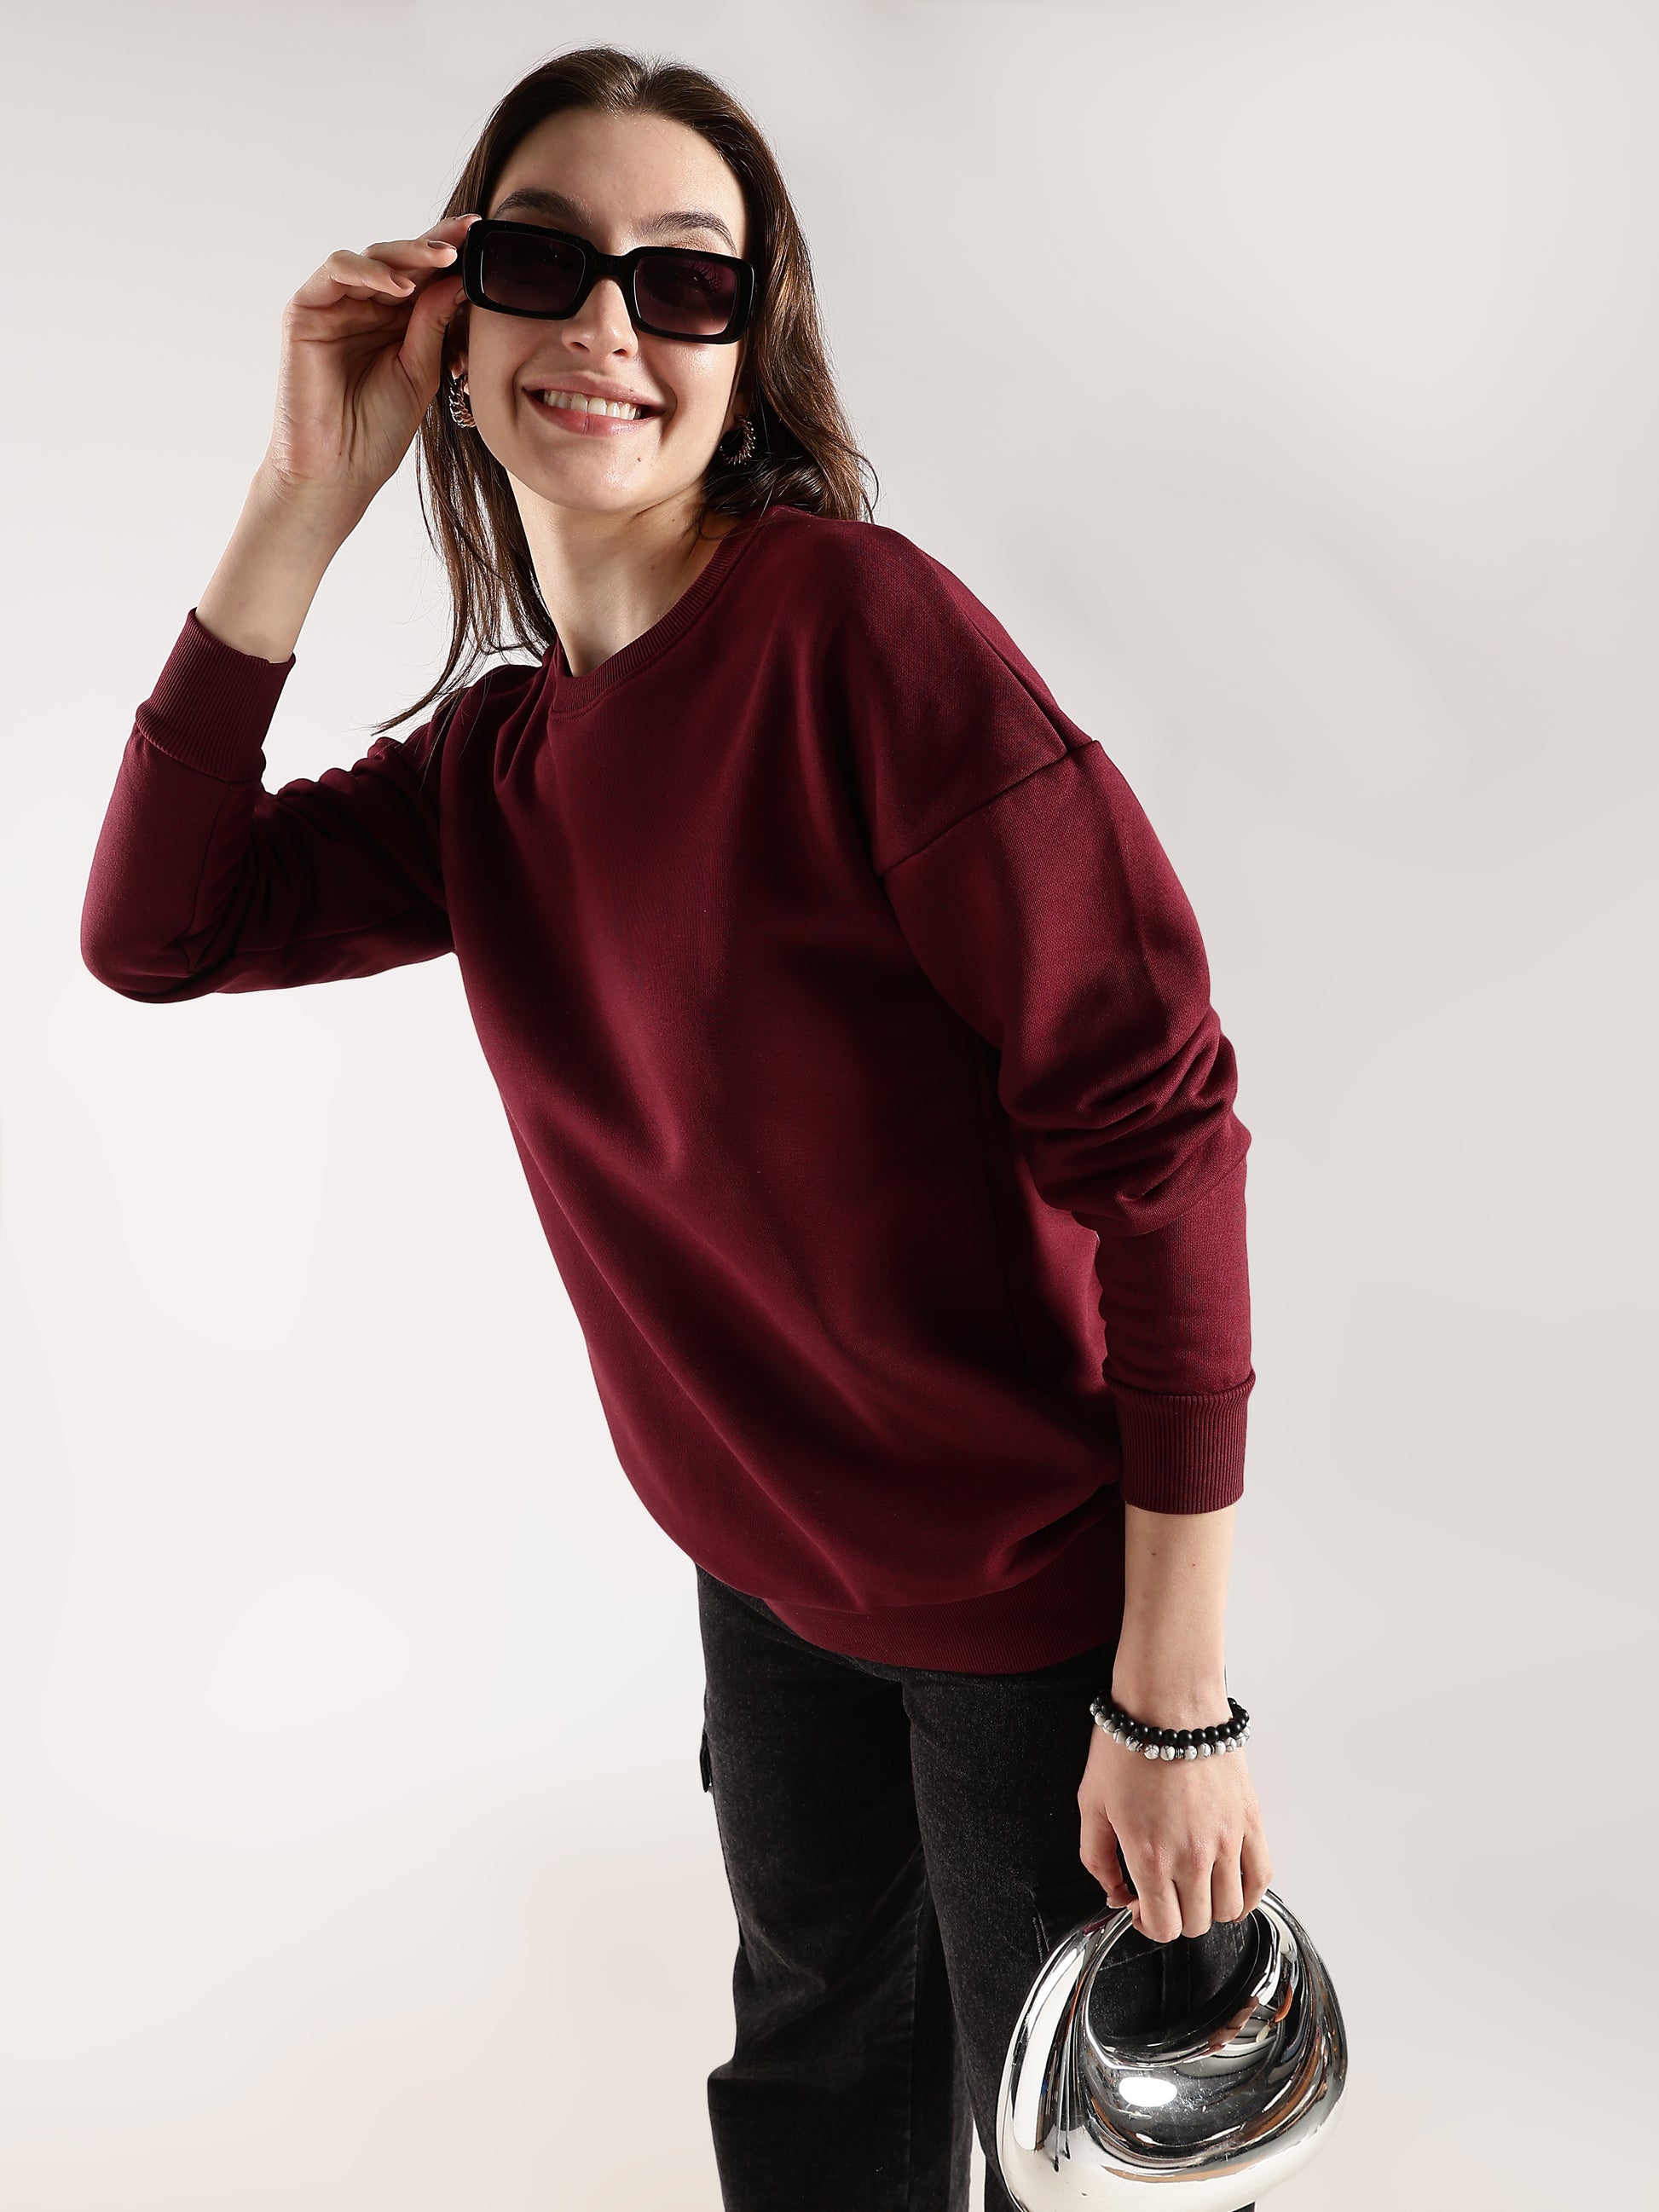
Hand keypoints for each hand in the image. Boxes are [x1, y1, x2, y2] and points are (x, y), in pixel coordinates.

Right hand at [263, 211, 481, 505]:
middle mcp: (363, 307)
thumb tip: (458, 279)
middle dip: (435, 246)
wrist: (339, 471)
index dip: (451, 254)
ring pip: (370, 258)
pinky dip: (369, 271)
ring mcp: (333, 306)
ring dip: (408, 254)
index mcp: (393, 321)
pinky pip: (336, 271)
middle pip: (399, 259)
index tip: (484, 236)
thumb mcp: (421, 372)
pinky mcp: (305, 310)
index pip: (423, 276)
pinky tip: (401, 286)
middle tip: (468, 236)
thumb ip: (435, 324)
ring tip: (442, 260)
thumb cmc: (377, 431)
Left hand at [1077, 1719, 1270, 1943]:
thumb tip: (1114, 1892)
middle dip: (1175, 1916)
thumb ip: (1097, 1858)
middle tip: (1164, 1892)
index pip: (1162, 1927)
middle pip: (1197, 1923)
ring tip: (1194, 1884)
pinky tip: (1229, 1883)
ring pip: (1231, 1910)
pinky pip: (1261, 1879)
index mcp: (1149, 1856)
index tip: (1140, 1906)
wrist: (1168, 1702)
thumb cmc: (1128, 1745)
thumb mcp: (1091, 1804)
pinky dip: (1248, 1893)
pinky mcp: (1250, 1822)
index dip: (1147, 1924)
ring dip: (1210, 1907)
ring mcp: (1226, 1842)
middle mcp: (1192, 1857)